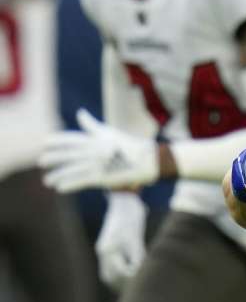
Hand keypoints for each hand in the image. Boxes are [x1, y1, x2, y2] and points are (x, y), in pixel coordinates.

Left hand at [39, 109, 158, 191]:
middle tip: (41, 162)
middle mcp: (93, 151)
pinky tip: (59, 188)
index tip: (45, 142)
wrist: (148, 160)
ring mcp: (97, 164)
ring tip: (47, 181)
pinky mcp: (102, 177)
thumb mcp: (109, 132)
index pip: (71, 139)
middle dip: (53, 158)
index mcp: (94, 139)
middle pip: (68, 154)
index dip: (57, 140)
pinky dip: (69, 185)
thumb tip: (80, 112)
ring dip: (58, 176)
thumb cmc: (129, 145)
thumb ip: (91, 125)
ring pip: (72, 170)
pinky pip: (81, 181)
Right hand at [96, 192, 147, 289]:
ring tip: (138, 284)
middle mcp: (103, 251)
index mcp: (108, 249)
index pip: (118, 273)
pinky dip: (121, 274)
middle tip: (141, 286)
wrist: (124, 201)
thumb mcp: (136, 238)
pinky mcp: (108, 248)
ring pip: (109, 274)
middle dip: (125, 284)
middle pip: (110, 277)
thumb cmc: (132, 217)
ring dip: (122, 281)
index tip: (144, 280)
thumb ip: (137, 257)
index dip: (132, 279)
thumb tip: (141, 273)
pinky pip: (112, 267)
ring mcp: (104, 250)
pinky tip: (134, 275)